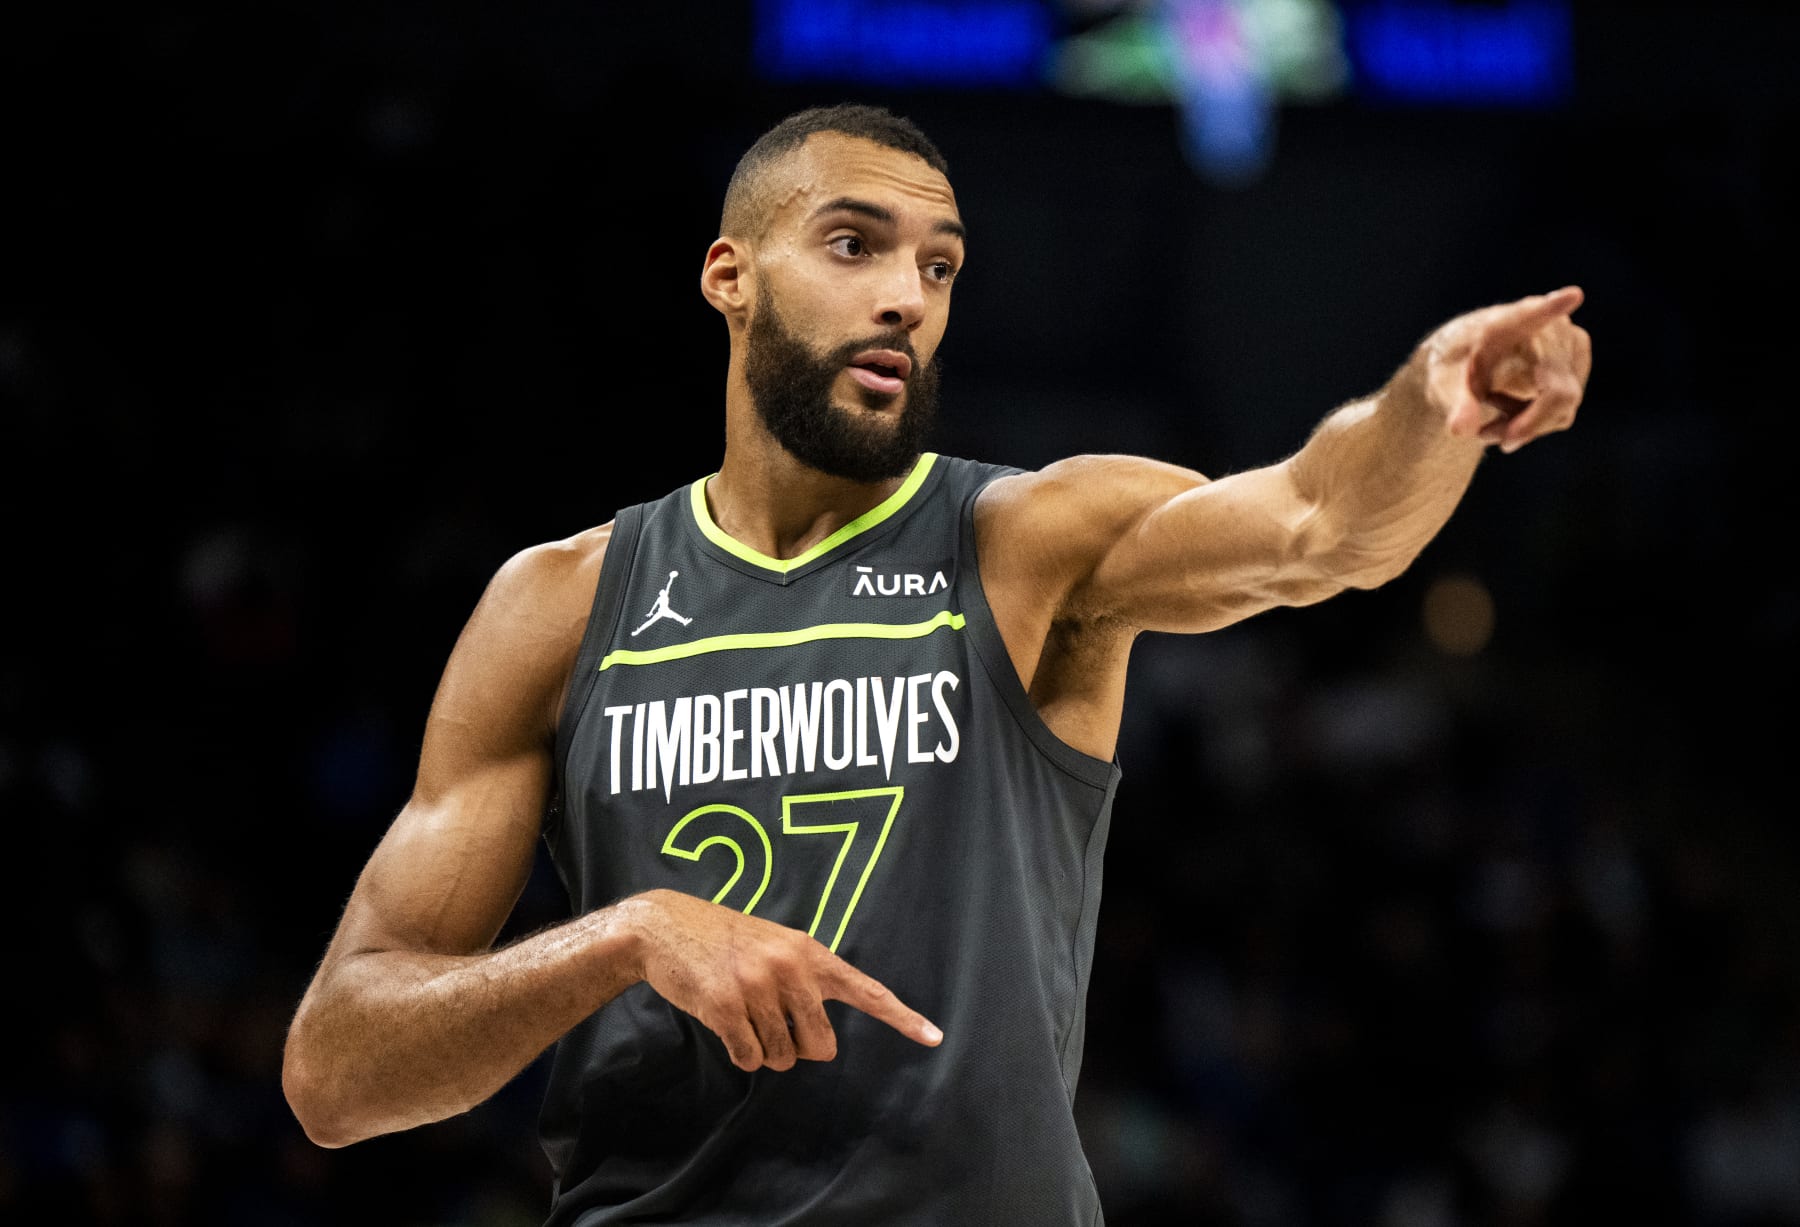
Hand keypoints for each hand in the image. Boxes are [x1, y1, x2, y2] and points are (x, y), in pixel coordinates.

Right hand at [620, 889, 942, 1071]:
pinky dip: (739, 1053)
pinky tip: (725, 1024)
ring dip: (763, 1050)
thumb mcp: (774, 944)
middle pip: (821, 1045)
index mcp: (810, 952)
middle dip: (799, 1049)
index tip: (935, 1038)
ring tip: (742, 1013)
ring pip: (782, 1057)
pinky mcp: (724, 1006)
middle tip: (774, 1026)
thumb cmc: (724, 940)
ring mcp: (756, 987)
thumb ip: (804, 978)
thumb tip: (820, 1039)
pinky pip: (749, 1059)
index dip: (902, 1017)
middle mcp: (790, 968)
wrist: (664, 927)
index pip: (866, 990)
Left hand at [1424, 285, 1592, 453]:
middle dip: (1524, 425)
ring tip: (1490, 422)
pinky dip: (1535, 420)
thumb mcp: (1446, 385)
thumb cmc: (1454, 366)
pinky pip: (1565, 407)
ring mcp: (1571, 342)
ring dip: (1526, 426)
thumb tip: (1461, 430)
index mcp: (1507, 322)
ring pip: (1563, 406)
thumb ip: (1457, 404)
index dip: (1552, 307)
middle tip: (1486, 436)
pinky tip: (1509, 410)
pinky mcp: (1578, 361)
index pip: (1531, 315)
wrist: (1465, 360)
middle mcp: (1548, 326)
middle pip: (1558, 392)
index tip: (1572, 295)